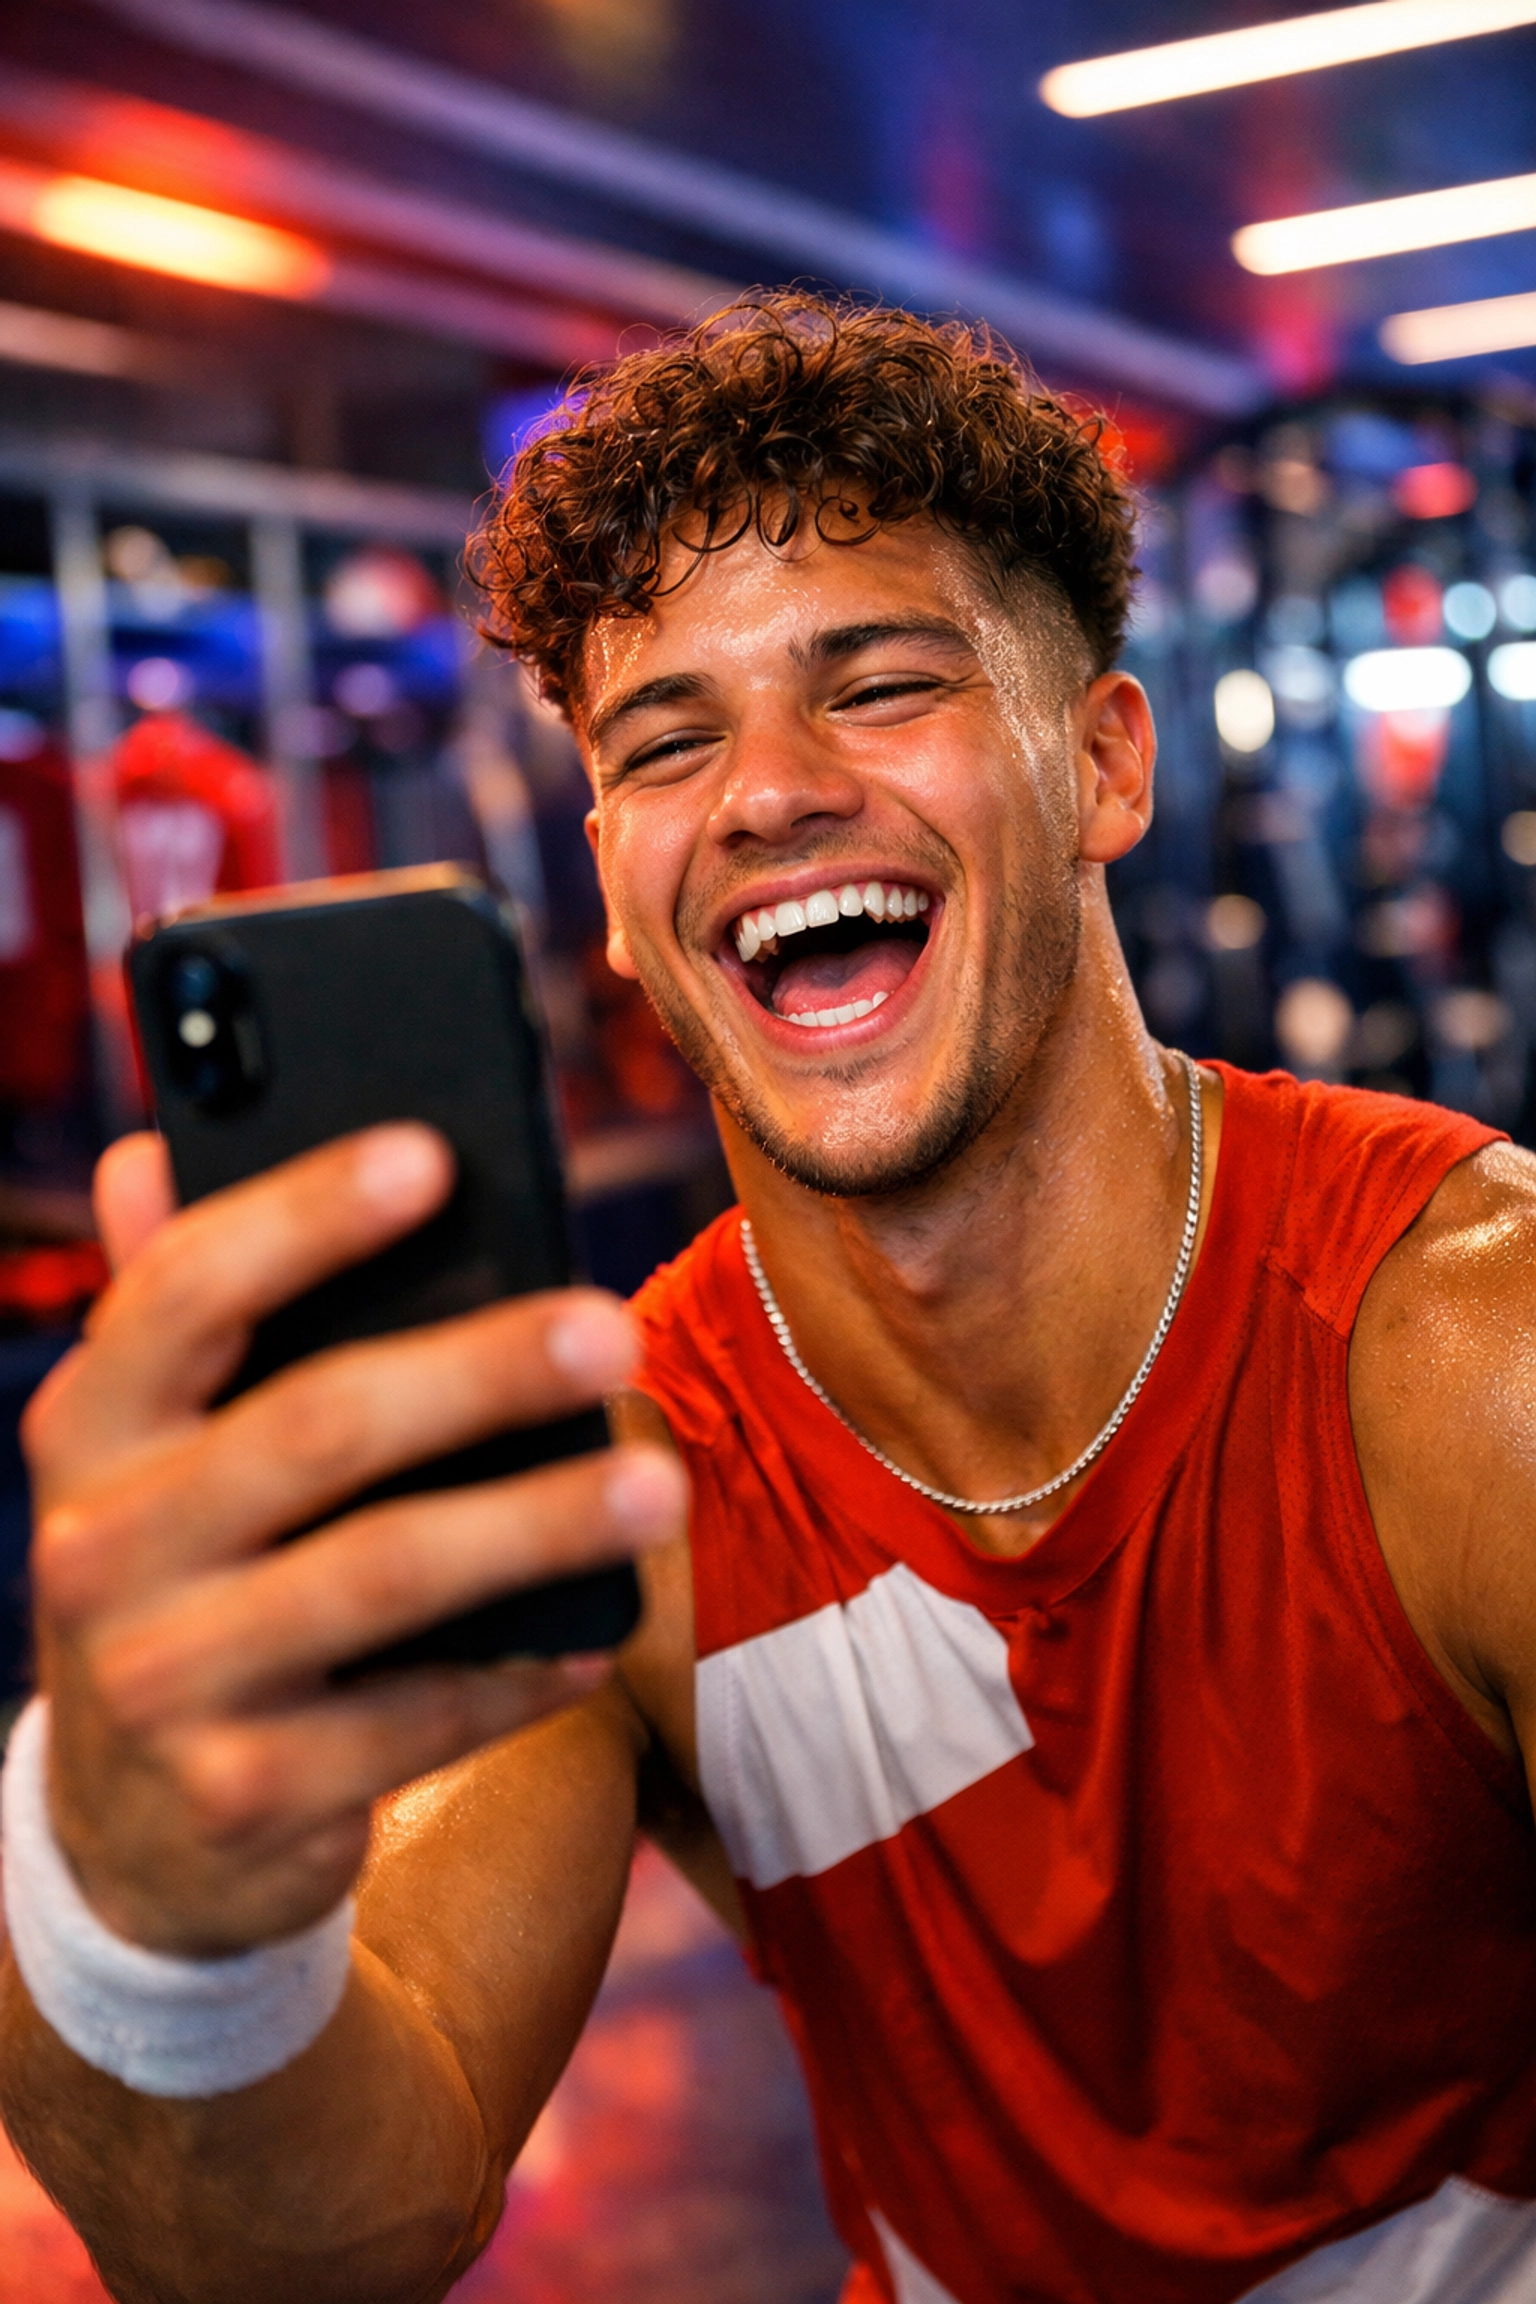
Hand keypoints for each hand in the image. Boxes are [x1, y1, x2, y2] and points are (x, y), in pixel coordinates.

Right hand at [22, 1125, 685, 1959]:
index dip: (304, 1216)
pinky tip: (598, 1632)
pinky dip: (519, 1672)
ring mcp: (163, 1682)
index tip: (432, 1157)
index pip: (184, 1290)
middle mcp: (100, 1548)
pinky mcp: (242, 1795)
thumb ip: (172, 1306)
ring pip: (383, 1574)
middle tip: (611, 1333)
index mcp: (89, 1426)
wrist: (132, 1833)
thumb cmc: (188, 1574)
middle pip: (316, 1426)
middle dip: (479, 1371)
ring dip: (537, 1522)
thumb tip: (145, 1152)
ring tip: (658, 1486)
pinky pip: (416, 1719)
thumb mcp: (150, 1448)